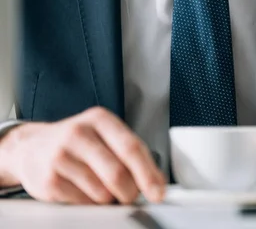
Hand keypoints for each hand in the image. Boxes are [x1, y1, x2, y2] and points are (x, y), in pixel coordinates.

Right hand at [0, 107, 165, 204]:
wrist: (31, 147)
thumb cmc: (78, 143)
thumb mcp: (105, 135)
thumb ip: (131, 154)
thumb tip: (157, 183)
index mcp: (100, 119)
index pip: (131, 148)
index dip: (148, 174)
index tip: (158, 192)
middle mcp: (78, 133)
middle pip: (117, 173)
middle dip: (130, 192)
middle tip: (131, 196)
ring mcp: (61, 156)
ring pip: (101, 192)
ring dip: (110, 199)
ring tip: (103, 189)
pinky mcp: (49, 180)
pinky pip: (83, 202)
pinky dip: (91, 204)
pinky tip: (84, 191)